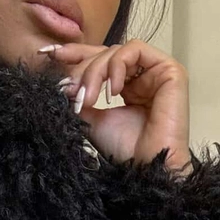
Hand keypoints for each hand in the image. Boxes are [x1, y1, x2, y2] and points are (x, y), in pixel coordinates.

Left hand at [45, 41, 191, 171]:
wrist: (148, 169)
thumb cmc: (126, 152)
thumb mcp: (92, 119)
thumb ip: (80, 97)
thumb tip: (61, 82)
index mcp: (129, 88)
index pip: (101, 60)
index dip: (75, 54)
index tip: (49, 55)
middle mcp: (144, 78)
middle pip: (106, 54)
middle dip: (83, 68)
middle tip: (71, 90)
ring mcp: (157, 74)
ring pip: (117, 52)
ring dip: (97, 70)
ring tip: (90, 97)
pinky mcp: (171, 71)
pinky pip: (136, 50)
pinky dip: (117, 65)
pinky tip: (114, 91)